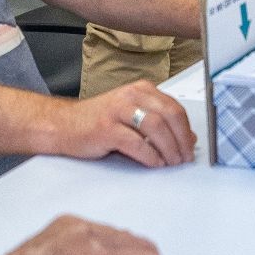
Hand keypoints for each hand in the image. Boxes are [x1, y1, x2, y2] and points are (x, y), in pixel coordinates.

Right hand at [54, 79, 196, 167]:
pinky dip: (150, 156)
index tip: (191, 146)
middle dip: (182, 139)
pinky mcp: (106, 128)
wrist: (63, 125)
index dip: (186, 129)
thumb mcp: (133, 117)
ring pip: (156, 127)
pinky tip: (155, 164)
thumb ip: (159, 124)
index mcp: (141, 90)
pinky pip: (136, 143)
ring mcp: (118, 110)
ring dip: (169, 148)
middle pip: (169, 115)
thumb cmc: (99, 121)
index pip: (174, 107)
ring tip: (172, 162)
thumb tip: (188, 138)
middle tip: (185, 157)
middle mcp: (131, 96)